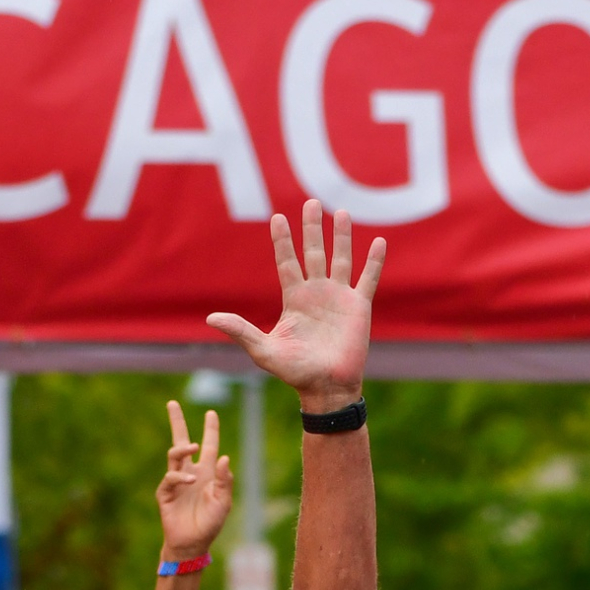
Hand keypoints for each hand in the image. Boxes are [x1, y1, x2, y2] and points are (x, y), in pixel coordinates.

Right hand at [159, 402, 234, 560]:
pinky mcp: (165, 493)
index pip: (209, 446)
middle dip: (177, 423)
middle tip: (172, 403)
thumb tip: (224, 457)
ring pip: (174, 455)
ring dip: (182, 448)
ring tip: (192, 446)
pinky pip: (170, 478)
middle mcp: (191, 473)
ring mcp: (176, 482)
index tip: (211, 413)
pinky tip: (190, 480)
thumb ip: (225, 480)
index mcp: (207, 473)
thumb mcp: (223, 502)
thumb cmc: (210, 523)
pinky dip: (180, 477)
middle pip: (181, 442)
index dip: (210, 430)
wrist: (192, 544)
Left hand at [208, 200, 385, 410]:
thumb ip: (240, 331)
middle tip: (311, 202)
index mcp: (294, 299)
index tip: (277, 217)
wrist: (326, 388)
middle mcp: (316, 293)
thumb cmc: (295, 372)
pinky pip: (368, 279)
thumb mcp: (263, 350)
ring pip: (340, 259)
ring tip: (339, 212)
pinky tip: (378, 242)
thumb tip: (210, 319)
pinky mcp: (359, 307)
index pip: (286, 262)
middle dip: (312, 228)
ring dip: (341, 236)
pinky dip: (374, 261)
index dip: (282, 240)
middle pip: (313, 252)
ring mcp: (339, 298)